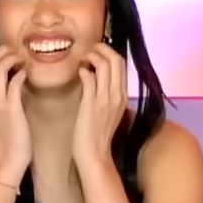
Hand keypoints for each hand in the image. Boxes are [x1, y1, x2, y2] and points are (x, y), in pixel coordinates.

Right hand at [0, 46, 30, 181]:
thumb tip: (9, 80)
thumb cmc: (6, 137)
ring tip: (23, 61)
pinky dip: (21, 73)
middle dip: (3, 51)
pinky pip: (14, 82)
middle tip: (18, 52)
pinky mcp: (10, 108)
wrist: (7, 159)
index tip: (10, 54)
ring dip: (13, 59)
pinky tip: (28, 75)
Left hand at [73, 43, 127, 167]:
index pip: (122, 64)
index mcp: (123, 96)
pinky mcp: (92, 103)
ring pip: (104, 64)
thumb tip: (97, 78)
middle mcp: (118, 94)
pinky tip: (78, 71)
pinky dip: (83, 69)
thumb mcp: (110, 112)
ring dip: (91, 56)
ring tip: (82, 58)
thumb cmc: (98, 135)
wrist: (94, 154)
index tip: (97, 52)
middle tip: (89, 49)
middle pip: (116, 59)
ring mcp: (106, 98)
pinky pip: (89, 77)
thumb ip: (107, 95)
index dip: (109, 52)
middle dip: (101, 48)